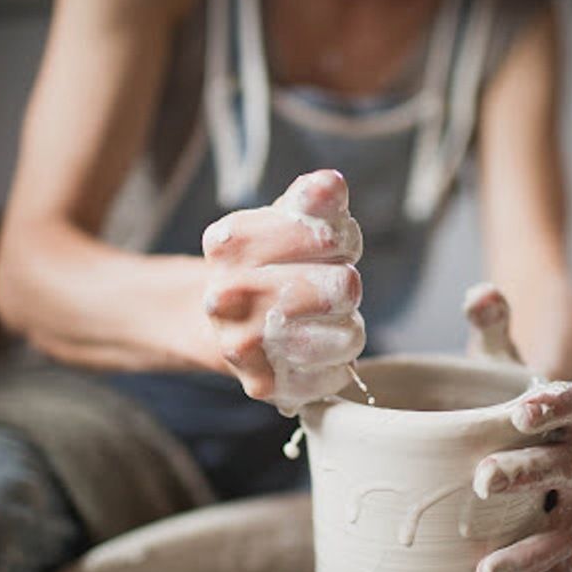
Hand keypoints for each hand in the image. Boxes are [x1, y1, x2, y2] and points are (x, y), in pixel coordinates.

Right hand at [202, 169, 364, 413]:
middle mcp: (227, 296)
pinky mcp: (264, 386)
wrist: (222, 327)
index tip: (326, 245)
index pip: (328, 234)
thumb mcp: (284, 221)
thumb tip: (329, 185)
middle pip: (345, 287)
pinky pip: (337, 375)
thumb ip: (311, 200)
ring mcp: (242, 346)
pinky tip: (313, 351)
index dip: (340, 239)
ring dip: (347, 327)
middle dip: (345, 284)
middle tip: (326, 287)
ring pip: (349, 336)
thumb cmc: (267, 266)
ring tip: (322, 322)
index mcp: (229, 243)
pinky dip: (336, 364)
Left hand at [464, 283, 571, 571]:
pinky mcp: (564, 546)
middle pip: (566, 467)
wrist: (522, 439)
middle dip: (529, 474)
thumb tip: (479, 291)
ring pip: (564, 531)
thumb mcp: (496, 359)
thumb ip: (491, 324)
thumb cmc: (502, 398)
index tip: (521, 407)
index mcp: (571, 413)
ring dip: (530, 554)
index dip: (553, 404)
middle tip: (482, 481)